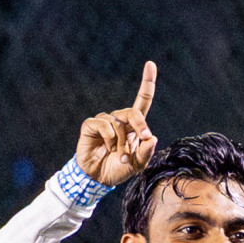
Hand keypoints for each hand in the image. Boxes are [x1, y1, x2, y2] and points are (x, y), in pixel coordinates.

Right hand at [76, 61, 158, 186]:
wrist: (97, 179)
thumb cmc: (118, 169)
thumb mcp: (137, 165)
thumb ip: (145, 153)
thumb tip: (152, 138)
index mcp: (134, 126)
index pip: (142, 101)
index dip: (147, 83)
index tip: (150, 64)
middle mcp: (120, 120)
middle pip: (133, 112)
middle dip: (140, 124)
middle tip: (144, 138)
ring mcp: (105, 122)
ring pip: (118, 122)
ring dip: (121, 142)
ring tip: (119, 155)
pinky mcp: (91, 125)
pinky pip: (103, 125)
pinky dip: (108, 138)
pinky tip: (106, 148)